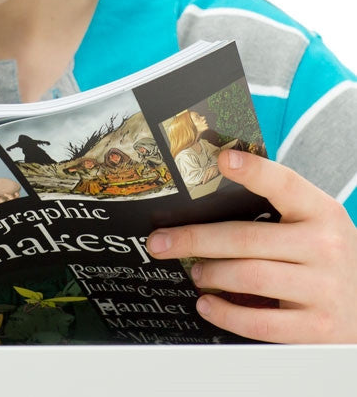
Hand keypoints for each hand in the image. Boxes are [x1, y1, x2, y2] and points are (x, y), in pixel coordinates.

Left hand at [146, 149, 356, 342]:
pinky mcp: (319, 328)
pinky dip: (225, 313)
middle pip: (245, 238)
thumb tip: (208, 191)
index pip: (285, 184)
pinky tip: (208, 304)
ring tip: (195, 273)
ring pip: (247, 277)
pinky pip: (260, 322)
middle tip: (162, 241)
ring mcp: (325, 289)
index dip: (254, 170)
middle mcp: (326, 247)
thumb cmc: (322, 256)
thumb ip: (273, 207)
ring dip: (210, 275)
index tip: (223, 159)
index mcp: (322, 212)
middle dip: (194, 239)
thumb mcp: (311, 223)